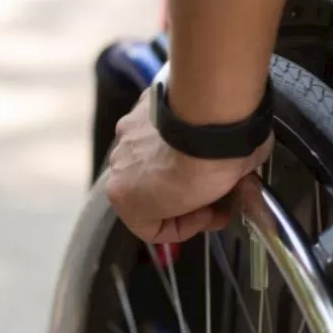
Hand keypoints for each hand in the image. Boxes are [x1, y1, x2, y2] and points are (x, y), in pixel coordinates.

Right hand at [105, 86, 272, 243]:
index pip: (152, 229)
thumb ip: (195, 206)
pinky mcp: (144, 104)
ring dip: (177, 161)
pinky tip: (203, 132)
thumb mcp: (204, 206)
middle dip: (182, 193)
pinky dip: (179, 132)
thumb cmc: (206, 168)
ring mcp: (128, 132)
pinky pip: (160, 126)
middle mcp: (118, 165)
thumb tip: (214, 196)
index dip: (187, 227)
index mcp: (123, 197)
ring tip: (210, 159)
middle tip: (213, 191)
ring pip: (152, 157)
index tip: (210, 215)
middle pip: (150, 190)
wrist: (212, 119)